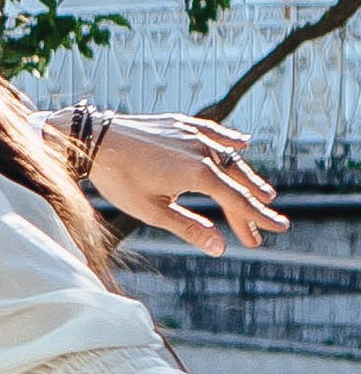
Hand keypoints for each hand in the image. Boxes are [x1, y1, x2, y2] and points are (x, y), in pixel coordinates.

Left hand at [86, 112, 286, 255]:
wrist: (93, 139)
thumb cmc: (119, 179)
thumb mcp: (153, 211)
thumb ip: (190, 228)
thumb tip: (221, 248)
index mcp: (200, 174)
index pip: (238, 201)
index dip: (259, 218)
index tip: (279, 229)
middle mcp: (203, 150)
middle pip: (237, 182)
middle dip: (252, 206)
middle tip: (264, 229)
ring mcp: (193, 134)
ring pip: (230, 158)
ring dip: (246, 177)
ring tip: (264, 193)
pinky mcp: (180, 124)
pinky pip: (214, 133)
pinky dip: (230, 141)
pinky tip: (242, 144)